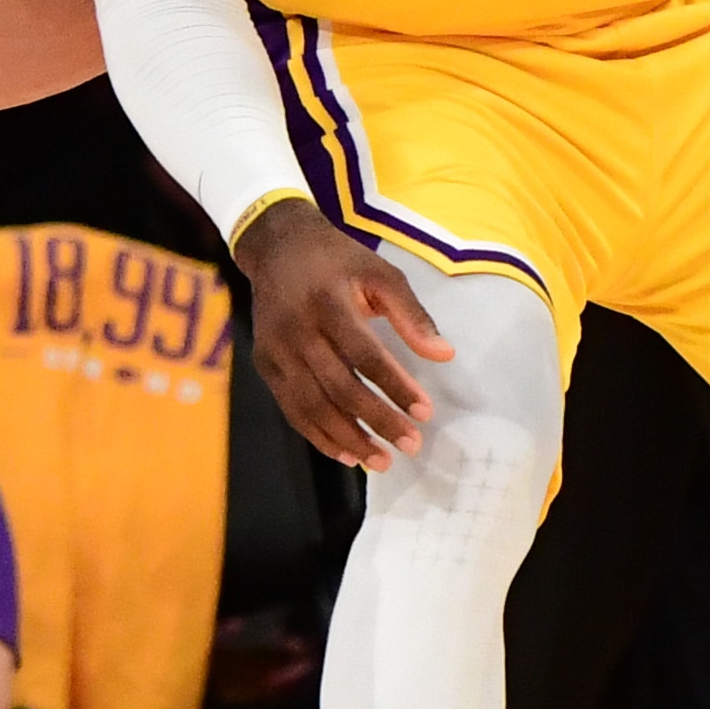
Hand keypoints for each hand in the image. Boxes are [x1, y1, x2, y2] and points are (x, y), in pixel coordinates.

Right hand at [231, 202, 452, 470]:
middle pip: (339, 387)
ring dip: (348, 439)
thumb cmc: (337, 260)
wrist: (276, 247)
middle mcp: (296, 330)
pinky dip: (318, 436)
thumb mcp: (380, 273)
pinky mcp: (264, 365)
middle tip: (411, 445)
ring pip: (312, 406)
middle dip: (377, 421)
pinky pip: (292, 409)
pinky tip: (347, 453)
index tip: (425, 413)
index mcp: (327, 302)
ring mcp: (275, 350)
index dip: (395, 386)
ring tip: (382, 461)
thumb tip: (445, 355)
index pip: (365, 355)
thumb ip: (412, 314)